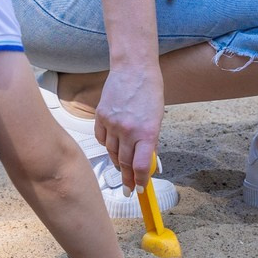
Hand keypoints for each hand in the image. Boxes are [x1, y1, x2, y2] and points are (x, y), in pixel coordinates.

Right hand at [94, 63, 164, 190]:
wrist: (133, 68)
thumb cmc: (150, 91)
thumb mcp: (157, 118)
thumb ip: (150, 140)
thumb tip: (145, 160)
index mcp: (147, 132)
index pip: (141, 166)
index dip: (140, 180)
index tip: (140, 188)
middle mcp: (128, 130)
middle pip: (124, 163)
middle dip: (127, 178)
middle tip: (129, 188)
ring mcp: (112, 123)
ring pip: (111, 152)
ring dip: (117, 162)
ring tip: (121, 167)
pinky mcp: (100, 116)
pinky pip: (101, 139)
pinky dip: (106, 145)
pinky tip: (112, 145)